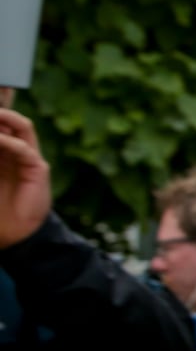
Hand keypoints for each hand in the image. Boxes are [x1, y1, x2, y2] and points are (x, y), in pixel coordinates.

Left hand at [0, 108, 52, 248]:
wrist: (13, 233)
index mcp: (1, 152)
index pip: (0, 126)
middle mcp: (15, 151)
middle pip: (9, 121)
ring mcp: (28, 158)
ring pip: (20, 126)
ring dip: (4, 117)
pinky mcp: (37, 168)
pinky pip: (24, 147)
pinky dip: (8, 141)